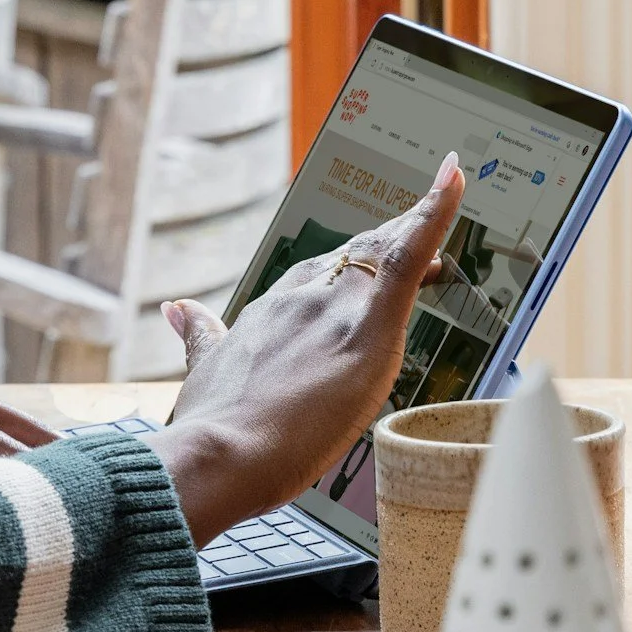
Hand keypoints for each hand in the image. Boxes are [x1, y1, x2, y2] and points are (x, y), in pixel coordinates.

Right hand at [147, 152, 466, 545]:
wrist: (219, 453)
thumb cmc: (213, 427)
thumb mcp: (203, 371)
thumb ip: (198, 334)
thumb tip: (178, 308)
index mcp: (269, 309)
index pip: (320, 274)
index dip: (350, 261)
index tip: (371, 246)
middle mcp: (302, 298)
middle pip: (358, 257)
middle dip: (391, 239)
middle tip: (426, 218)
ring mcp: (335, 308)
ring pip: (388, 255)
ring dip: (418, 230)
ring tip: (447, 199)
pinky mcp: (369, 327)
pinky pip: (410, 258)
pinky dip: (434, 213)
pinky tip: (453, 179)